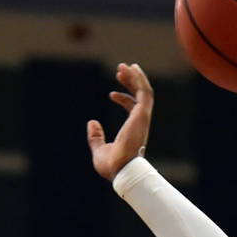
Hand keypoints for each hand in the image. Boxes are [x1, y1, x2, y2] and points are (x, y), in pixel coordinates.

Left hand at [87, 62, 153, 181]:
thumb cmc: (112, 166)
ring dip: (135, 77)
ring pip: (144, 92)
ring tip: (124, 66)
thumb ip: (96, 137)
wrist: (121, 170)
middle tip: (121, 69)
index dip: (123, 99)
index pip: (132, 109)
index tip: (110, 94)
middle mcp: (140, 123)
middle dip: (131, 82)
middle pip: (139, 97)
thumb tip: (91, 123)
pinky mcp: (142, 115)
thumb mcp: (99, 150)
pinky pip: (144, 93)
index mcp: (133, 131)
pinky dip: (139, 80)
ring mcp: (142, 119)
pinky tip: (131, 69)